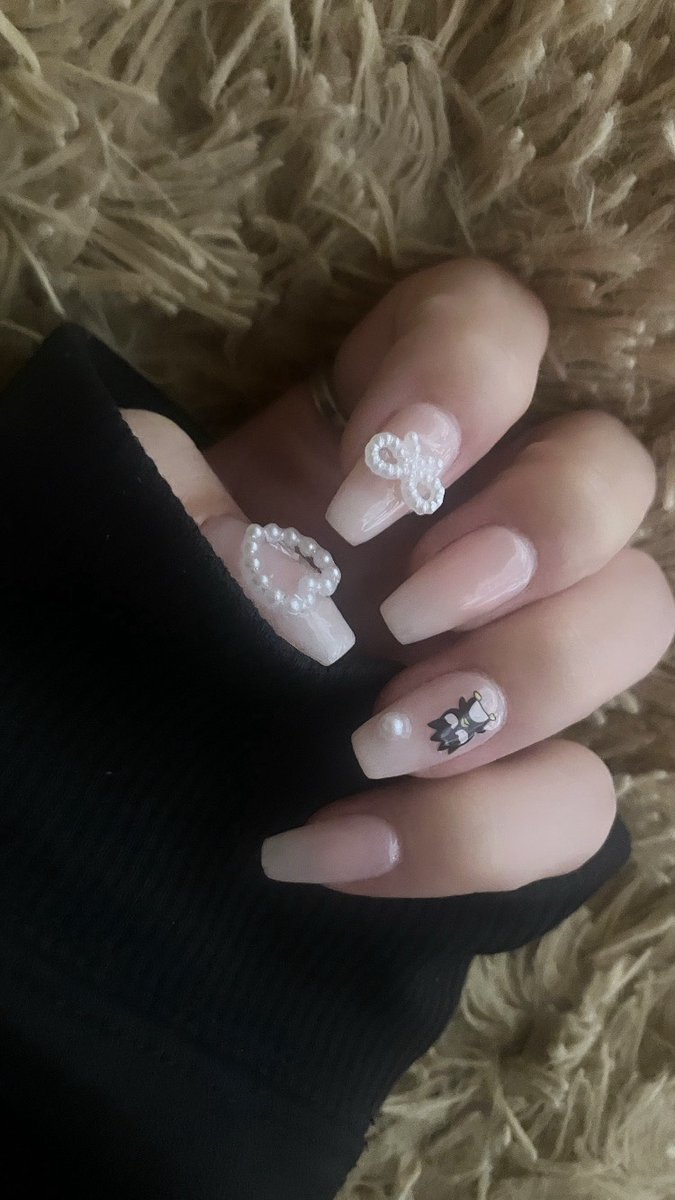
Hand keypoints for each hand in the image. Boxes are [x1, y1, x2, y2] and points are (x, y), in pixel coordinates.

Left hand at [124, 259, 674, 897]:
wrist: (135, 735)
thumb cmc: (141, 605)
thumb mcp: (129, 528)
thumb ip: (164, 497)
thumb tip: (275, 576)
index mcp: (388, 427)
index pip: (496, 325)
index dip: (464, 387)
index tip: (358, 504)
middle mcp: (477, 518)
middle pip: (612, 472)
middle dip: (535, 539)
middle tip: (405, 615)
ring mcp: (510, 643)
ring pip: (636, 620)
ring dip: (532, 684)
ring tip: (378, 744)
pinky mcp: (509, 767)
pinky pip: (577, 800)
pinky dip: (482, 836)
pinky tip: (350, 851)